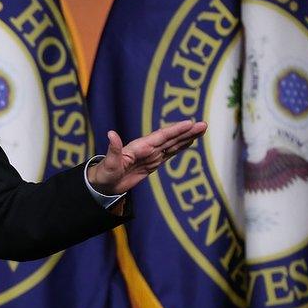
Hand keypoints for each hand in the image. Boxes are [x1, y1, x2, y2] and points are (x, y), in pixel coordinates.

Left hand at [87, 119, 207, 195]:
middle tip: (204, 125)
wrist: (104, 184)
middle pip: (170, 138)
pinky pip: (169, 154)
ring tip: (201, 130)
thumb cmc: (104, 173)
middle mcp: (147, 148)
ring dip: (187, 137)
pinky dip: (180, 147)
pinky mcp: (152, 163)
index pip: (161, 136)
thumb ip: (113, 149)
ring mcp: (150, 155)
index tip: (189, 123)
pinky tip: (189, 143)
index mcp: (139, 147)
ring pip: (172, 144)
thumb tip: (111, 133)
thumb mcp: (109, 163)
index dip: (176, 130)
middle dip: (187, 132)